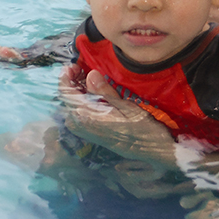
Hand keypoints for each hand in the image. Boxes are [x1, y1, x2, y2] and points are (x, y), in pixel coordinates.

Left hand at [57, 66, 177, 167]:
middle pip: (66, 100)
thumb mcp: (128, 107)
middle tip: (80, 70)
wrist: (152, 152)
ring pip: (71, 108)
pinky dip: (80, 102)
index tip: (73, 65)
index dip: (66, 77)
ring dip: (75, 93)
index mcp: (89, 117)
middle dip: (70, 83)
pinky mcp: (91, 134)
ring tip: (86, 80)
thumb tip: (90, 74)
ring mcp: (85, 131)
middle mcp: (82, 125)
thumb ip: (105, 92)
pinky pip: (78, 115)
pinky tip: (92, 95)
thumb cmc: (144, 129)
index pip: (67, 94)